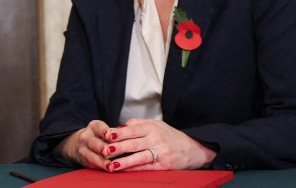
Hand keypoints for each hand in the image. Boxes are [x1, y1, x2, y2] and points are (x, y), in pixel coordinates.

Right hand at [57, 120, 112, 170]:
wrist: (78, 144)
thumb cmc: (98, 136)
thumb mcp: (103, 130)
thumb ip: (115, 132)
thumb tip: (129, 129)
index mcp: (93, 127)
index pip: (98, 127)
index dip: (104, 130)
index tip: (110, 134)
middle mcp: (86, 138)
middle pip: (92, 142)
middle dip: (100, 146)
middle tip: (108, 150)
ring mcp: (83, 150)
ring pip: (91, 156)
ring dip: (101, 161)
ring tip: (110, 166)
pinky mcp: (84, 161)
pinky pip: (92, 165)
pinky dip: (101, 167)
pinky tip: (109, 169)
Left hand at [101, 118, 216, 171]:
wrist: (192, 149)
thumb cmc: (168, 135)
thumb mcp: (155, 124)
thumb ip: (136, 125)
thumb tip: (117, 128)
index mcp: (152, 127)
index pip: (133, 129)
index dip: (119, 132)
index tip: (106, 134)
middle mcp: (157, 139)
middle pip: (134, 143)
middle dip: (118, 147)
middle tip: (104, 150)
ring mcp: (161, 153)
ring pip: (139, 157)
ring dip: (125, 161)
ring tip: (112, 164)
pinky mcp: (164, 166)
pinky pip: (146, 167)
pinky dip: (134, 169)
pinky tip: (124, 170)